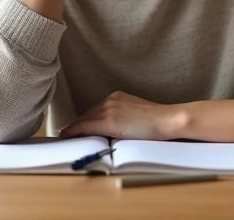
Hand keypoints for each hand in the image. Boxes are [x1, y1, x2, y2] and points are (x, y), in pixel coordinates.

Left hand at [58, 91, 181, 140]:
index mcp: (118, 97)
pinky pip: (85, 126)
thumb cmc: (158, 121)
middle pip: (88, 114)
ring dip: (75, 128)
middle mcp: (111, 100)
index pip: (96, 109)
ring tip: (66, 136)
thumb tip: (115, 128)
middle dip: (78, 124)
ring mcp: (109, 109)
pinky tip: (66, 135)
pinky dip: (74, 131)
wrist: (167, 120)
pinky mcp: (109, 121)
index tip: (78, 126)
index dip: (86, 119)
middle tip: (68, 133)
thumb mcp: (137, 114)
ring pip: (85, 119)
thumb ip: (123, 117)